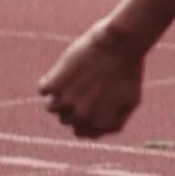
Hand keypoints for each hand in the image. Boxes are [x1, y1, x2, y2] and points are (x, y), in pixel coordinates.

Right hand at [39, 23, 145, 138]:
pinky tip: (65, 70)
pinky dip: (50, 80)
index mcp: (100, 123)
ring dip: (59, 95)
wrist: (120, 42)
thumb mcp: (131, 100)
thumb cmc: (129, 70)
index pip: (79, 132)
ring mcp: (67, 100)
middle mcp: (82, 115)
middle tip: (85, 85)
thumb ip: (115, 121)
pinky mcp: (55, 82)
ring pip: (51, 107)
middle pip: (65, 119)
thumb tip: (93, 133)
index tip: (89, 99)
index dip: (83, 116)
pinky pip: (43, 89)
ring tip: (73, 78)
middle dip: (73, 105)